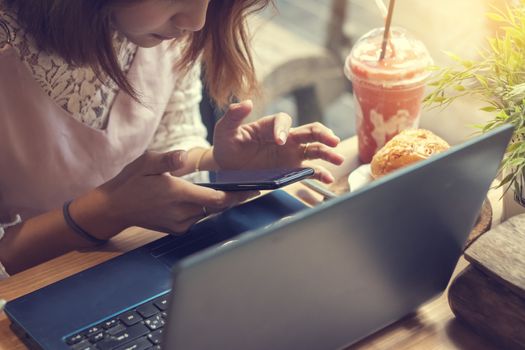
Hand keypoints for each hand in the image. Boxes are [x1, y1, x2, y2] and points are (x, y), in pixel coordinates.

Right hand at [80, 150, 258, 237]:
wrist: (115, 208)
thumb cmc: (131, 182)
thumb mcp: (146, 163)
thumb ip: (167, 159)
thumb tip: (183, 155)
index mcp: (178, 194)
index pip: (216, 199)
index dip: (236, 196)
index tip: (253, 191)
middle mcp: (182, 213)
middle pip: (216, 206)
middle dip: (232, 198)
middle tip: (250, 189)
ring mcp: (180, 224)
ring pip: (207, 212)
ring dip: (216, 203)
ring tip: (229, 191)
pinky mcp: (177, 229)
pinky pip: (197, 217)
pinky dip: (203, 208)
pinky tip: (203, 198)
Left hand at [213, 100, 344, 182]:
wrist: (227, 170)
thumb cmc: (227, 147)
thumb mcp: (224, 130)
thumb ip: (233, 116)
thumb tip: (246, 102)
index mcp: (270, 126)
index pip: (284, 121)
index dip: (283, 129)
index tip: (279, 142)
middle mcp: (285, 138)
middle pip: (309, 131)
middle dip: (322, 134)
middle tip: (333, 140)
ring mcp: (290, 154)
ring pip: (314, 149)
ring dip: (327, 152)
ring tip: (338, 158)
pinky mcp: (291, 169)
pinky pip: (309, 170)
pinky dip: (320, 173)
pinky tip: (328, 178)